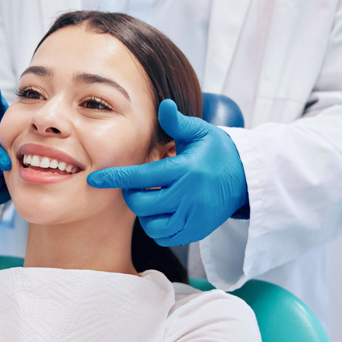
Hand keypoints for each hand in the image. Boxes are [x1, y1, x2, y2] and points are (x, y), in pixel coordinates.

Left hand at [87, 99, 248, 245]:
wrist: (246, 178)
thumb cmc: (217, 151)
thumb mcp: (200, 132)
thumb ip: (177, 123)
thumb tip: (164, 105)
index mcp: (185, 170)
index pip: (141, 177)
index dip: (115, 178)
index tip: (95, 179)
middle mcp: (188, 196)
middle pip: (142, 204)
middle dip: (132, 195)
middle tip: (138, 185)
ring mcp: (193, 217)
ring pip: (151, 224)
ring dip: (145, 212)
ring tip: (153, 198)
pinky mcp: (197, 231)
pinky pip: (165, 237)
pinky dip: (157, 227)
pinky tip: (163, 212)